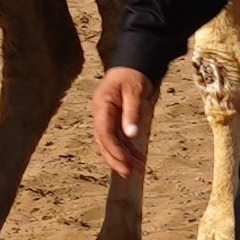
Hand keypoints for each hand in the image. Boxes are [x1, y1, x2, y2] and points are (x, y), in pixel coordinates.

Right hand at [93, 65, 153, 181]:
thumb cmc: (133, 76)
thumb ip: (132, 113)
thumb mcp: (135, 92)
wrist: (132, 66)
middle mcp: (100, 114)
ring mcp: (106, 117)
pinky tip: (138, 157)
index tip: (126, 162)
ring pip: (110, 142)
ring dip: (123, 156)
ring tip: (138, 169)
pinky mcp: (113, 120)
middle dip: (116, 159)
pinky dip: (127, 148)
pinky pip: (118, 138)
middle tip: (130, 173)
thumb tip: (131, 135)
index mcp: (101, 105)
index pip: (104, 133)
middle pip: (104, 141)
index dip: (114, 149)